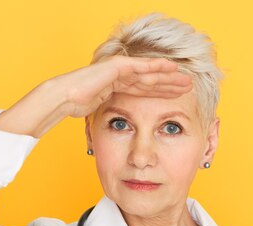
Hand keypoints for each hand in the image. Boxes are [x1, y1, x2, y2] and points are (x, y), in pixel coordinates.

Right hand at [53, 55, 193, 117]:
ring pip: (149, 73)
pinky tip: (171, 67)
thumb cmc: (76, 106)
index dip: (162, 92)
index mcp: (117, 87)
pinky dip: (156, 66)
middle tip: (188, 86)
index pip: (144, 90)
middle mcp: (120, 76)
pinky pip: (140, 66)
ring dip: (168, 76)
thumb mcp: (101, 113)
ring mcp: (118, 69)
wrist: (64, 96)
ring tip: (185, 79)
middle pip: (150, 80)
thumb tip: (124, 132)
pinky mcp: (117, 65)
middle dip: (170, 83)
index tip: (177, 97)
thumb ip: (114, 116)